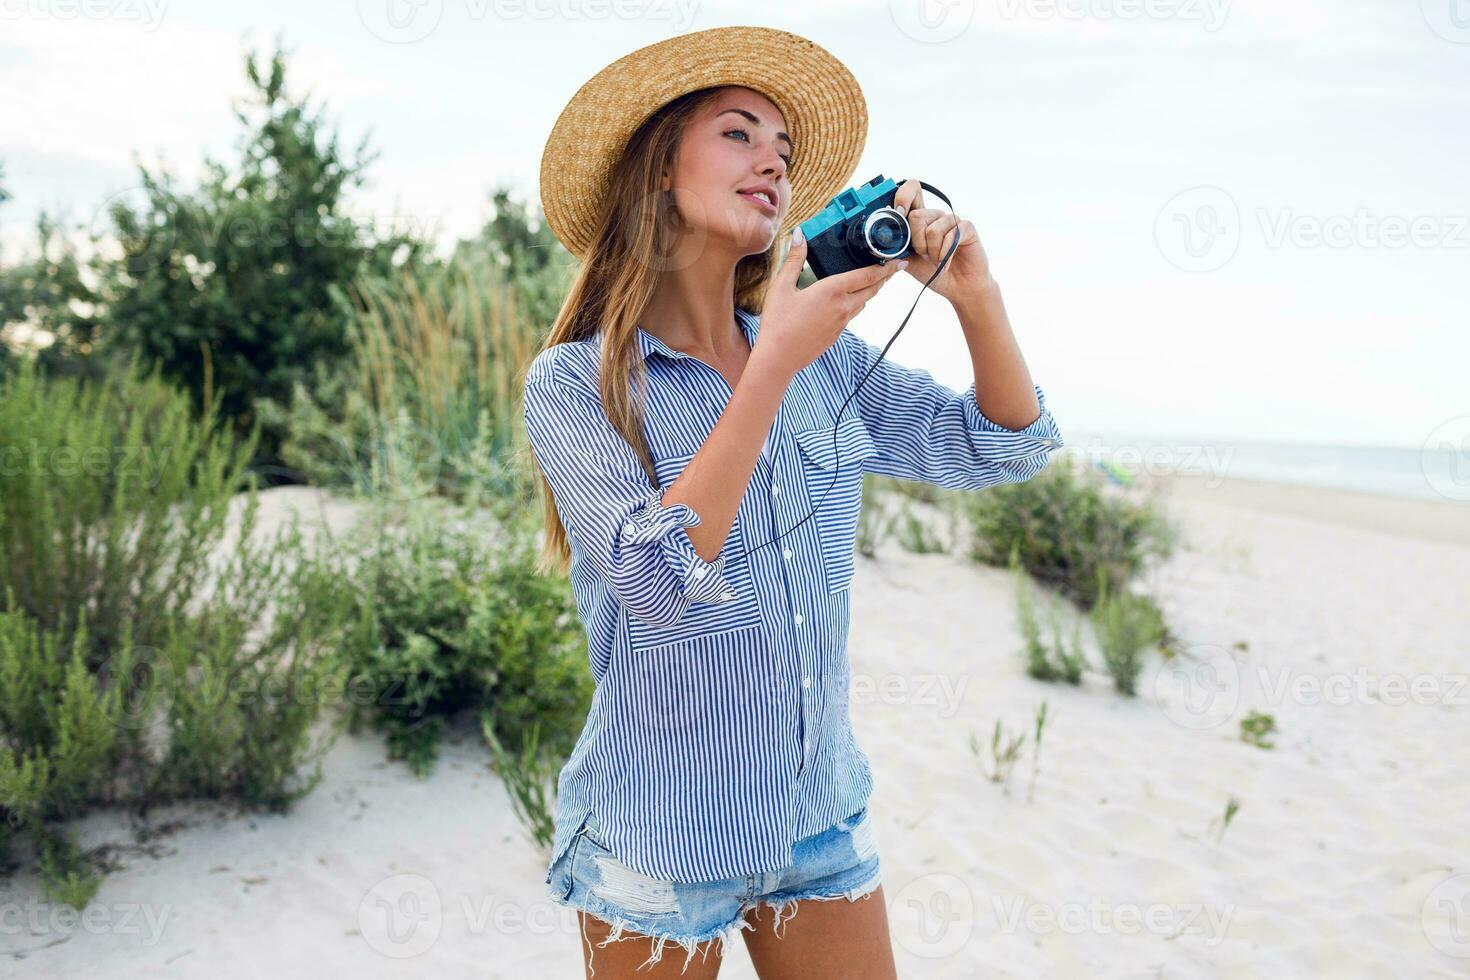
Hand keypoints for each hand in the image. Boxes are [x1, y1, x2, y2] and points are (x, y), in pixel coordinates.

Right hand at [755, 226, 906, 378]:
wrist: (778, 358)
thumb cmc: (778, 323)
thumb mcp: (782, 287)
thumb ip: (794, 259)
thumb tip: (799, 235)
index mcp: (832, 291)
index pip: (867, 276)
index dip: (886, 267)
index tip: (898, 261)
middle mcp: (842, 307)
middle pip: (872, 290)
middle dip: (884, 278)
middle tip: (892, 268)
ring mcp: (841, 323)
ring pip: (862, 303)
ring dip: (869, 291)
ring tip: (869, 282)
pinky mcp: (836, 335)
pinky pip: (851, 316)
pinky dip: (854, 305)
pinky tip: (844, 302)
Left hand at [891, 178, 993, 302]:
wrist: (956, 287)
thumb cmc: (932, 272)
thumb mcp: (908, 260)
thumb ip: (897, 247)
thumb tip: (880, 239)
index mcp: (920, 219)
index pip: (912, 190)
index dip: (903, 196)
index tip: (899, 212)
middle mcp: (935, 216)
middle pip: (917, 215)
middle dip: (917, 242)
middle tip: (924, 255)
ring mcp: (951, 220)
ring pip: (932, 229)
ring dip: (932, 252)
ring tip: (936, 260)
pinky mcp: (967, 228)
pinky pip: (951, 235)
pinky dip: (945, 255)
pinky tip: (945, 263)